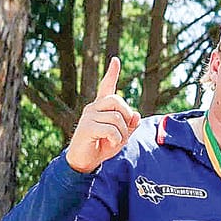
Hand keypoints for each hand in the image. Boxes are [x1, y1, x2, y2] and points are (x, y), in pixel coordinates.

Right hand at [66, 58, 139, 174]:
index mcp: (101, 108)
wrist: (85, 160)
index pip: (107, 87)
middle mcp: (93, 108)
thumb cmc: (102, 146)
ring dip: (122, 133)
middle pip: (117, 100)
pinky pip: (111, 130)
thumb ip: (129, 125)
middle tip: (123, 130)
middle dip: (126, 115)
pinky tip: (109, 144)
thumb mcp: (121, 136)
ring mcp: (89, 116)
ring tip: (114, 141)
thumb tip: (136, 114)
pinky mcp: (87, 127)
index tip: (115, 60)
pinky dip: (116, 140)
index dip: (112, 73)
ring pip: (117, 118)